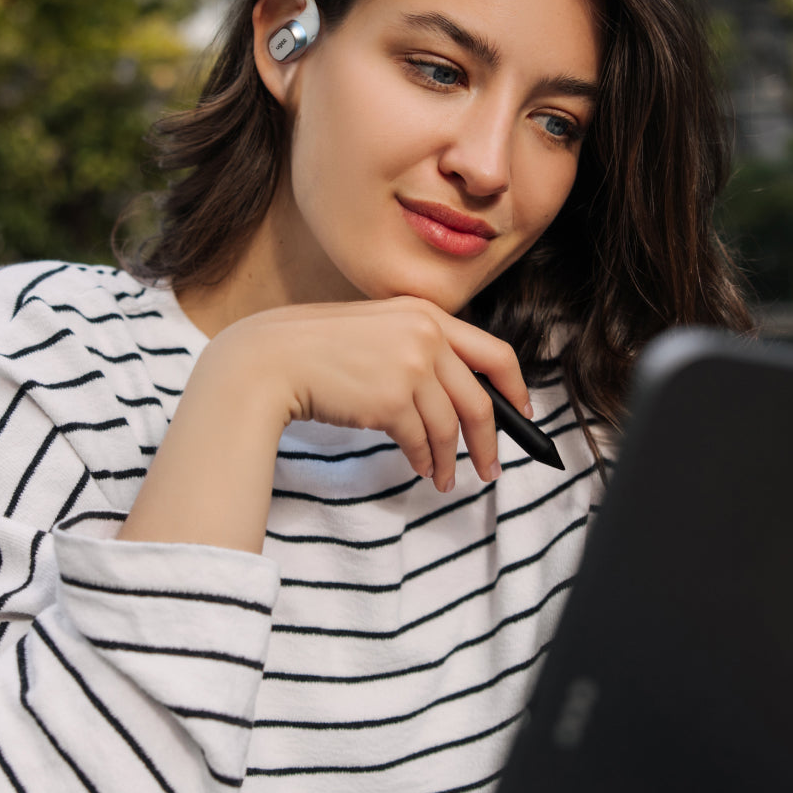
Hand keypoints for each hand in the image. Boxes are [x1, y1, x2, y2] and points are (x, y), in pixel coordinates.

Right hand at [221, 296, 530, 493]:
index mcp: (426, 313)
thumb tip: (459, 398)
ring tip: (447, 479)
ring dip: (452, 459)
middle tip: (492, 467)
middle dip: (491, 439)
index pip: (493, 352)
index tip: (521, 412)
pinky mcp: (392, 399)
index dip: (515, 388)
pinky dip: (425, 461)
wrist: (271, 360)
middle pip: (479, 398)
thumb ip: (420, 350)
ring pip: (451, 426)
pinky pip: (422, 441)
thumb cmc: (319, 350)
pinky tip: (422, 470)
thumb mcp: (379, 330)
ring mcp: (410, 366)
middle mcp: (426, 334)